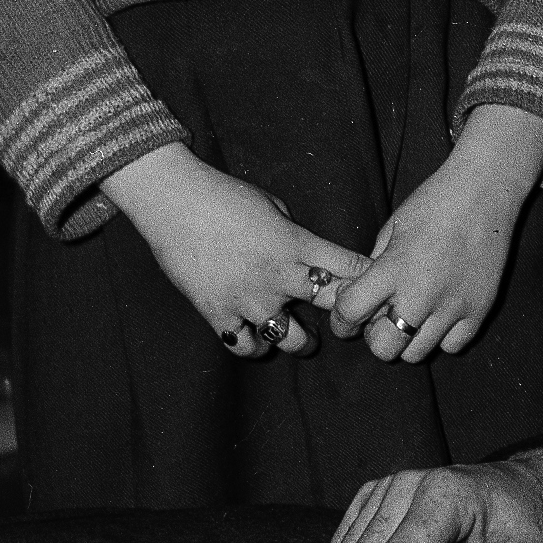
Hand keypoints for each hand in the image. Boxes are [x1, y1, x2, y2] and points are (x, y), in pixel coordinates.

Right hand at [101, 143, 369, 358]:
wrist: (171, 201)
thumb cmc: (223, 195)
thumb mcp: (272, 206)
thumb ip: (295, 236)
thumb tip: (308, 254)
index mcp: (296, 243)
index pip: (350, 268)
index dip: (367, 279)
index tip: (372, 285)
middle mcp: (278, 276)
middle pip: (333, 307)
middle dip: (345, 314)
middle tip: (343, 319)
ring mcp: (248, 299)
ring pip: (292, 340)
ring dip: (301, 340)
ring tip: (301, 335)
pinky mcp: (218, 313)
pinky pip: (246, 347)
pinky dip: (255, 345)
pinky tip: (257, 336)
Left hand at [329, 105, 542, 362]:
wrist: (486, 191)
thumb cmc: (434, 203)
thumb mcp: (391, 229)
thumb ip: (374, 268)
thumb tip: (359, 297)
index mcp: (393, 269)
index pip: (350, 312)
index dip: (341, 318)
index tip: (347, 314)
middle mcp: (422, 294)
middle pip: (383, 348)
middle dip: (374, 337)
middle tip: (380, 319)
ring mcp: (454, 307)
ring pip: (416, 354)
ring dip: (407, 339)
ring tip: (413, 316)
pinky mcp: (480, 311)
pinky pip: (451, 346)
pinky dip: (441, 337)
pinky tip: (440, 315)